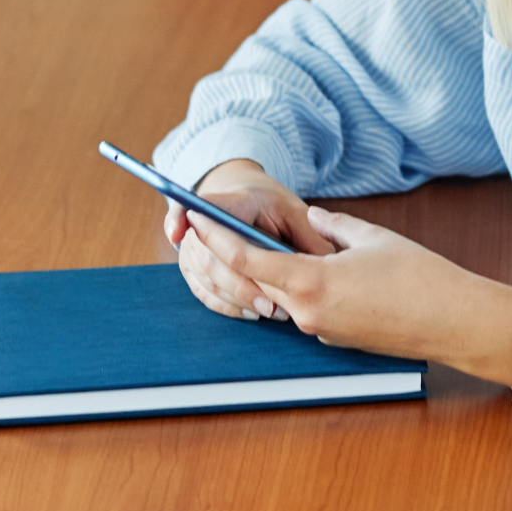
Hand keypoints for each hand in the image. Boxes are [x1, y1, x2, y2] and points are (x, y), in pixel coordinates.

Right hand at [165, 158, 334, 321]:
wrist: (241, 197)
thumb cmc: (269, 205)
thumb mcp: (293, 210)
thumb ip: (308, 233)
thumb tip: (333, 263)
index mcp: (232, 202)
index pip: (206, 208)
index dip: (184, 217)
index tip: (178, 229)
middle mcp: (202, 224)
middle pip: (212, 257)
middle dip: (242, 286)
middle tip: (274, 306)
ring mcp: (191, 247)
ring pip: (207, 279)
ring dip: (238, 300)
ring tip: (273, 312)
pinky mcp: (190, 267)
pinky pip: (203, 292)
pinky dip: (227, 306)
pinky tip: (253, 313)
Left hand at [186, 202, 511, 387]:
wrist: (450, 319)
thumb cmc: (418, 275)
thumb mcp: (371, 236)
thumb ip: (332, 225)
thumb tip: (312, 217)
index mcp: (311, 282)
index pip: (248, 261)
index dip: (218, 238)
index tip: (198, 219)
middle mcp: (307, 312)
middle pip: (261, 281)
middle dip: (246, 254)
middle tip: (236, 224)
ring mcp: (321, 330)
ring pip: (286, 295)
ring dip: (282, 271)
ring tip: (291, 243)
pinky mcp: (336, 338)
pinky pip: (309, 308)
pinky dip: (307, 287)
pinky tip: (330, 271)